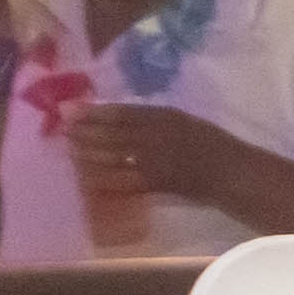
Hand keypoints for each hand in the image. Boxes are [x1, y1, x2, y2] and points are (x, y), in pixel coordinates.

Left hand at [65, 101, 233, 202]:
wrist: (231, 172)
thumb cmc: (211, 143)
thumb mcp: (182, 119)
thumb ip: (152, 117)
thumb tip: (118, 117)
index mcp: (163, 117)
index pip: (121, 113)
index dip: (94, 112)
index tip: (72, 109)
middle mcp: (155, 137)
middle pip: (112, 134)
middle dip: (85, 131)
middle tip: (62, 129)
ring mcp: (154, 162)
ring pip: (114, 156)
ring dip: (89, 153)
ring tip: (70, 149)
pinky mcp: (155, 184)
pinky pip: (123, 181)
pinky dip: (105, 179)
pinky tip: (88, 177)